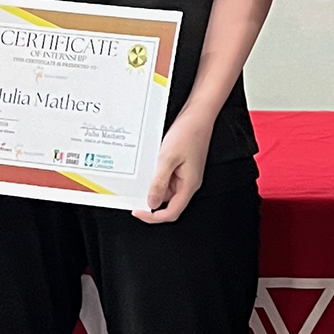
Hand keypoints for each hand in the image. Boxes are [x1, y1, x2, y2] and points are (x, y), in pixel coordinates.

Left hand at [137, 108, 212, 223]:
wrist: (198, 117)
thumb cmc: (188, 134)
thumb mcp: (167, 159)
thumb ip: (159, 183)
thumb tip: (151, 202)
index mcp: (189, 185)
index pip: (171, 212)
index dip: (153, 216)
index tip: (138, 211)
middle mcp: (189, 184)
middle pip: (168, 204)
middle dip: (151, 200)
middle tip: (136, 194)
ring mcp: (186, 176)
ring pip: (167, 191)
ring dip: (153, 187)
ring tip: (145, 175)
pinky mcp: (182, 168)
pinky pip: (167, 179)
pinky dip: (157, 176)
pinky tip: (151, 167)